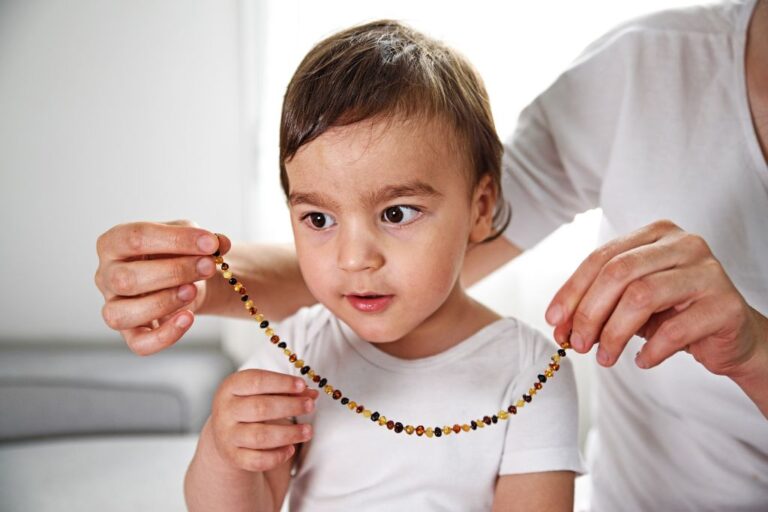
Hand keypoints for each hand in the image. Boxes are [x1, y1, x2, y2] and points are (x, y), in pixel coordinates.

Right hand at [95, 220, 230, 354]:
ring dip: (163, 302)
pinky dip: (166, 335)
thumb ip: (204, 239)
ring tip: (193, 290)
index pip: (135, 238)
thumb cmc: (179, 253)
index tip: (210, 243)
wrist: (188, 278)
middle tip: (209, 266)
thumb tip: (219, 243)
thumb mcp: (190, 238)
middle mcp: (105, 276)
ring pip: (121, 314)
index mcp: (113, 243)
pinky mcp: (130, 333)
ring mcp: (113, 306)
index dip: (175, 240)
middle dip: (174, 272)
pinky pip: (139, 344)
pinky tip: (188, 318)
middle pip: (126, 278)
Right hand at [211, 369, 316, 472]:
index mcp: (231, 387)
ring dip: (289, 434)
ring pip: (260, 436)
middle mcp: (225, 411)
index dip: (281, 383)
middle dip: (290, 407)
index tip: (302, 385)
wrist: (226, 433)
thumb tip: (312, 394)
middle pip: (260, 408)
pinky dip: (277, 456)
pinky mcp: (233, 457)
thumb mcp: (263, 392)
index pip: (256, 381)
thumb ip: (287, 390)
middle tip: (310, 406)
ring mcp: (227, 436)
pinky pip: (257, 460)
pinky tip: (291, 449)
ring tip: (308, 431)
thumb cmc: (251, 405)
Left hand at [545, 220, 767, 379]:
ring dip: (614, 333)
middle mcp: (683, 244)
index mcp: (656, 235)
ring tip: (605, 358)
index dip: (572, 291)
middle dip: (589, 312)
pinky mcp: (725, 305)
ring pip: (642, 296)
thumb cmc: (675, 314)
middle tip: (577, 344)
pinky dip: (652, 349)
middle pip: (619, 272)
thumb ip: (597, 306)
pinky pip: (676, 329)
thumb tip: (560, 327)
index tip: (554, 321)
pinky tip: (642, 361)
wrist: (732, 336)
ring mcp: (707, 272)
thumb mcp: (630, 303)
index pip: (602, 257)